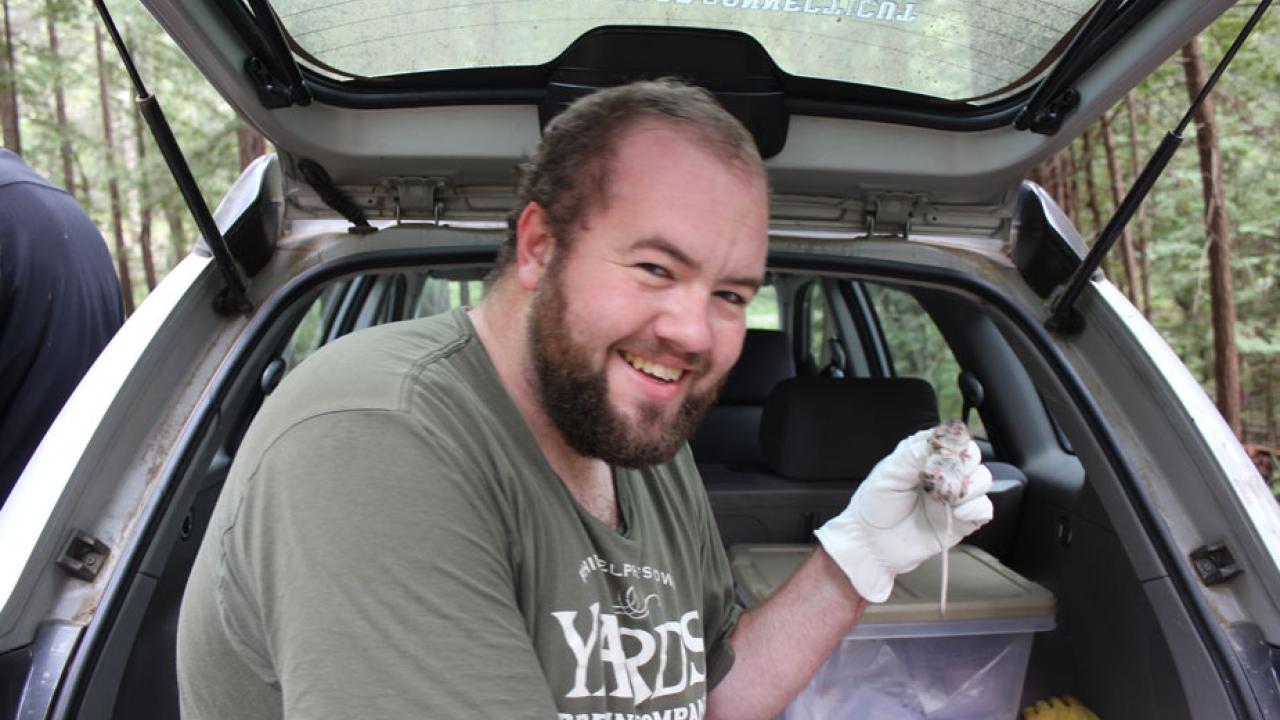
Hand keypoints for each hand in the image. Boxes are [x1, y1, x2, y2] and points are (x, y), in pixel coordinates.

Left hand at [814, 429, 993, 601]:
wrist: (872, 543)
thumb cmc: (875, 505)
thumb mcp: (889, 472)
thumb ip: (915, 454)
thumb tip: (942, 443)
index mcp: (924, 455)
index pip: (951, 437)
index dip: (951, 443)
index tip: (941, 456)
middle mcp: (943, 473)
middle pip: (972, 455)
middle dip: (963, 464)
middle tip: (942, 478)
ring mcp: (954, 496)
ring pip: (983, 479)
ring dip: (969, 486)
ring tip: (945, 498)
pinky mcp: (962, 519)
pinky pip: (985, 508)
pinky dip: (975, 507)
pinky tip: (956, 512)